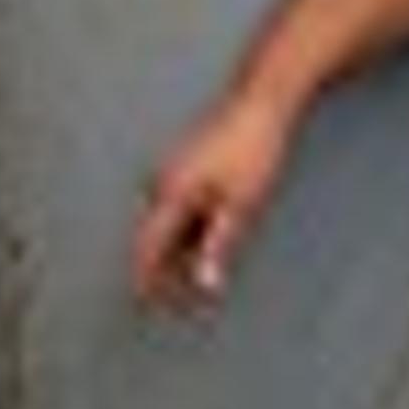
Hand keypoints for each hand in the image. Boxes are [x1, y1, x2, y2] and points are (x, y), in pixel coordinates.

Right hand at [131, 94, 294, 311]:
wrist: (262, 100)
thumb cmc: (253, 149)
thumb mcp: (241, 206)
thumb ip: (219, 247)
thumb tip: (205, 284)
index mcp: (170, 195)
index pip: (147, 249)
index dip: (147, 281)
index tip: (149, 307)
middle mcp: (162, 184)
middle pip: (155, 241)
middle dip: (169, 272)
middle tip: (189, 303)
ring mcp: (172, 174)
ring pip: (169, 226)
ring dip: (182, 253)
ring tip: (205, 276)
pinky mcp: (186, 168)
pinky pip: (180, 209)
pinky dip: (191, 231)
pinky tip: (211, 242)